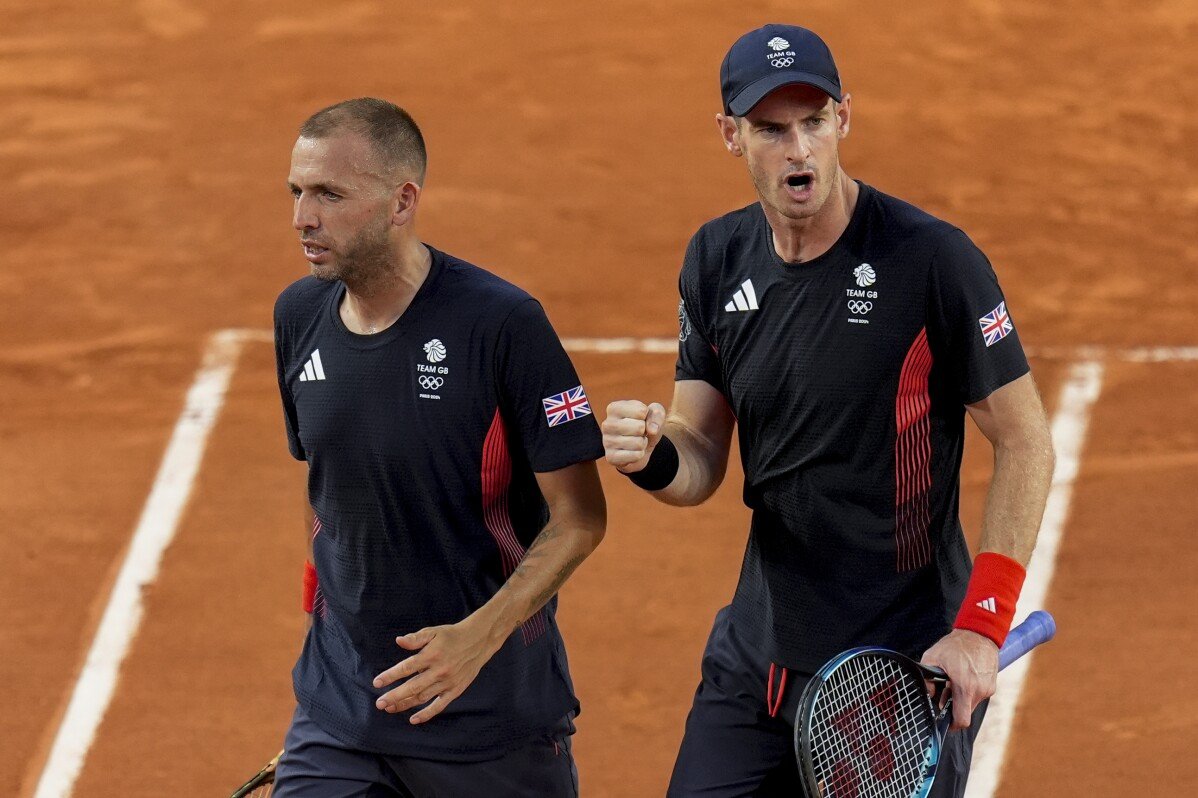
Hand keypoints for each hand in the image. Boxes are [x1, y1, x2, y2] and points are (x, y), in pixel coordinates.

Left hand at [372, 615, 502, 724]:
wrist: (478, 641)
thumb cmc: (452, 636)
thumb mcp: (434, 631)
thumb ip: (416, 638)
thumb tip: (398, 641)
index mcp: (431, 655)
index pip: (407, 667)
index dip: (391, 676)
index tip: (377, 682)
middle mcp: (439, 670)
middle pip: (413, 687)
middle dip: (394, 696)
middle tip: (379, 703)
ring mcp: (447, 682)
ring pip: (423, 697)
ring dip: (405, 704)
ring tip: (389, 708)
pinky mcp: (455, 690)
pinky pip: (439, 705)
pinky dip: (427, 714)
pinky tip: (413, 720)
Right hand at [602, 400, 665, 472]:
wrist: (640, 445)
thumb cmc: (645, 425)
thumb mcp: (654, 413)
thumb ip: (657, 414)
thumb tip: (652, 430)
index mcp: (614, 408)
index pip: (641, 411)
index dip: (647, 417)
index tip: (641, 419)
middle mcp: (607, 424)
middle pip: (639, 427)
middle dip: (645, 431)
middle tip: (639, 432)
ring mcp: (607, 441)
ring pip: (638, 443)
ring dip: (642, 443)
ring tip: (636, 441)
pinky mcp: (611, 457)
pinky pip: (636, 456)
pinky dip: (640, 454)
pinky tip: (632, 451)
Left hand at [920, 629, 998, 729]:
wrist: (980, 633)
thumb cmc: (955, 645)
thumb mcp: (933, 657)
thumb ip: (927, 680)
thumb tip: (929, 695)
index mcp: (965, 687)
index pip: (962, 720)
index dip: (952, 725)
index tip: (944, 722)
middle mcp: (979, 691)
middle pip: (965, 712)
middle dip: (954, 707)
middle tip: (944, 693)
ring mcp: (988, 689)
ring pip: (971, 704)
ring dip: (962, 698)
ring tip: (954, 681)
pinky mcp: (991, 685)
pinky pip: (978, 695)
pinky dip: (970, 691)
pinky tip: (963, 678)